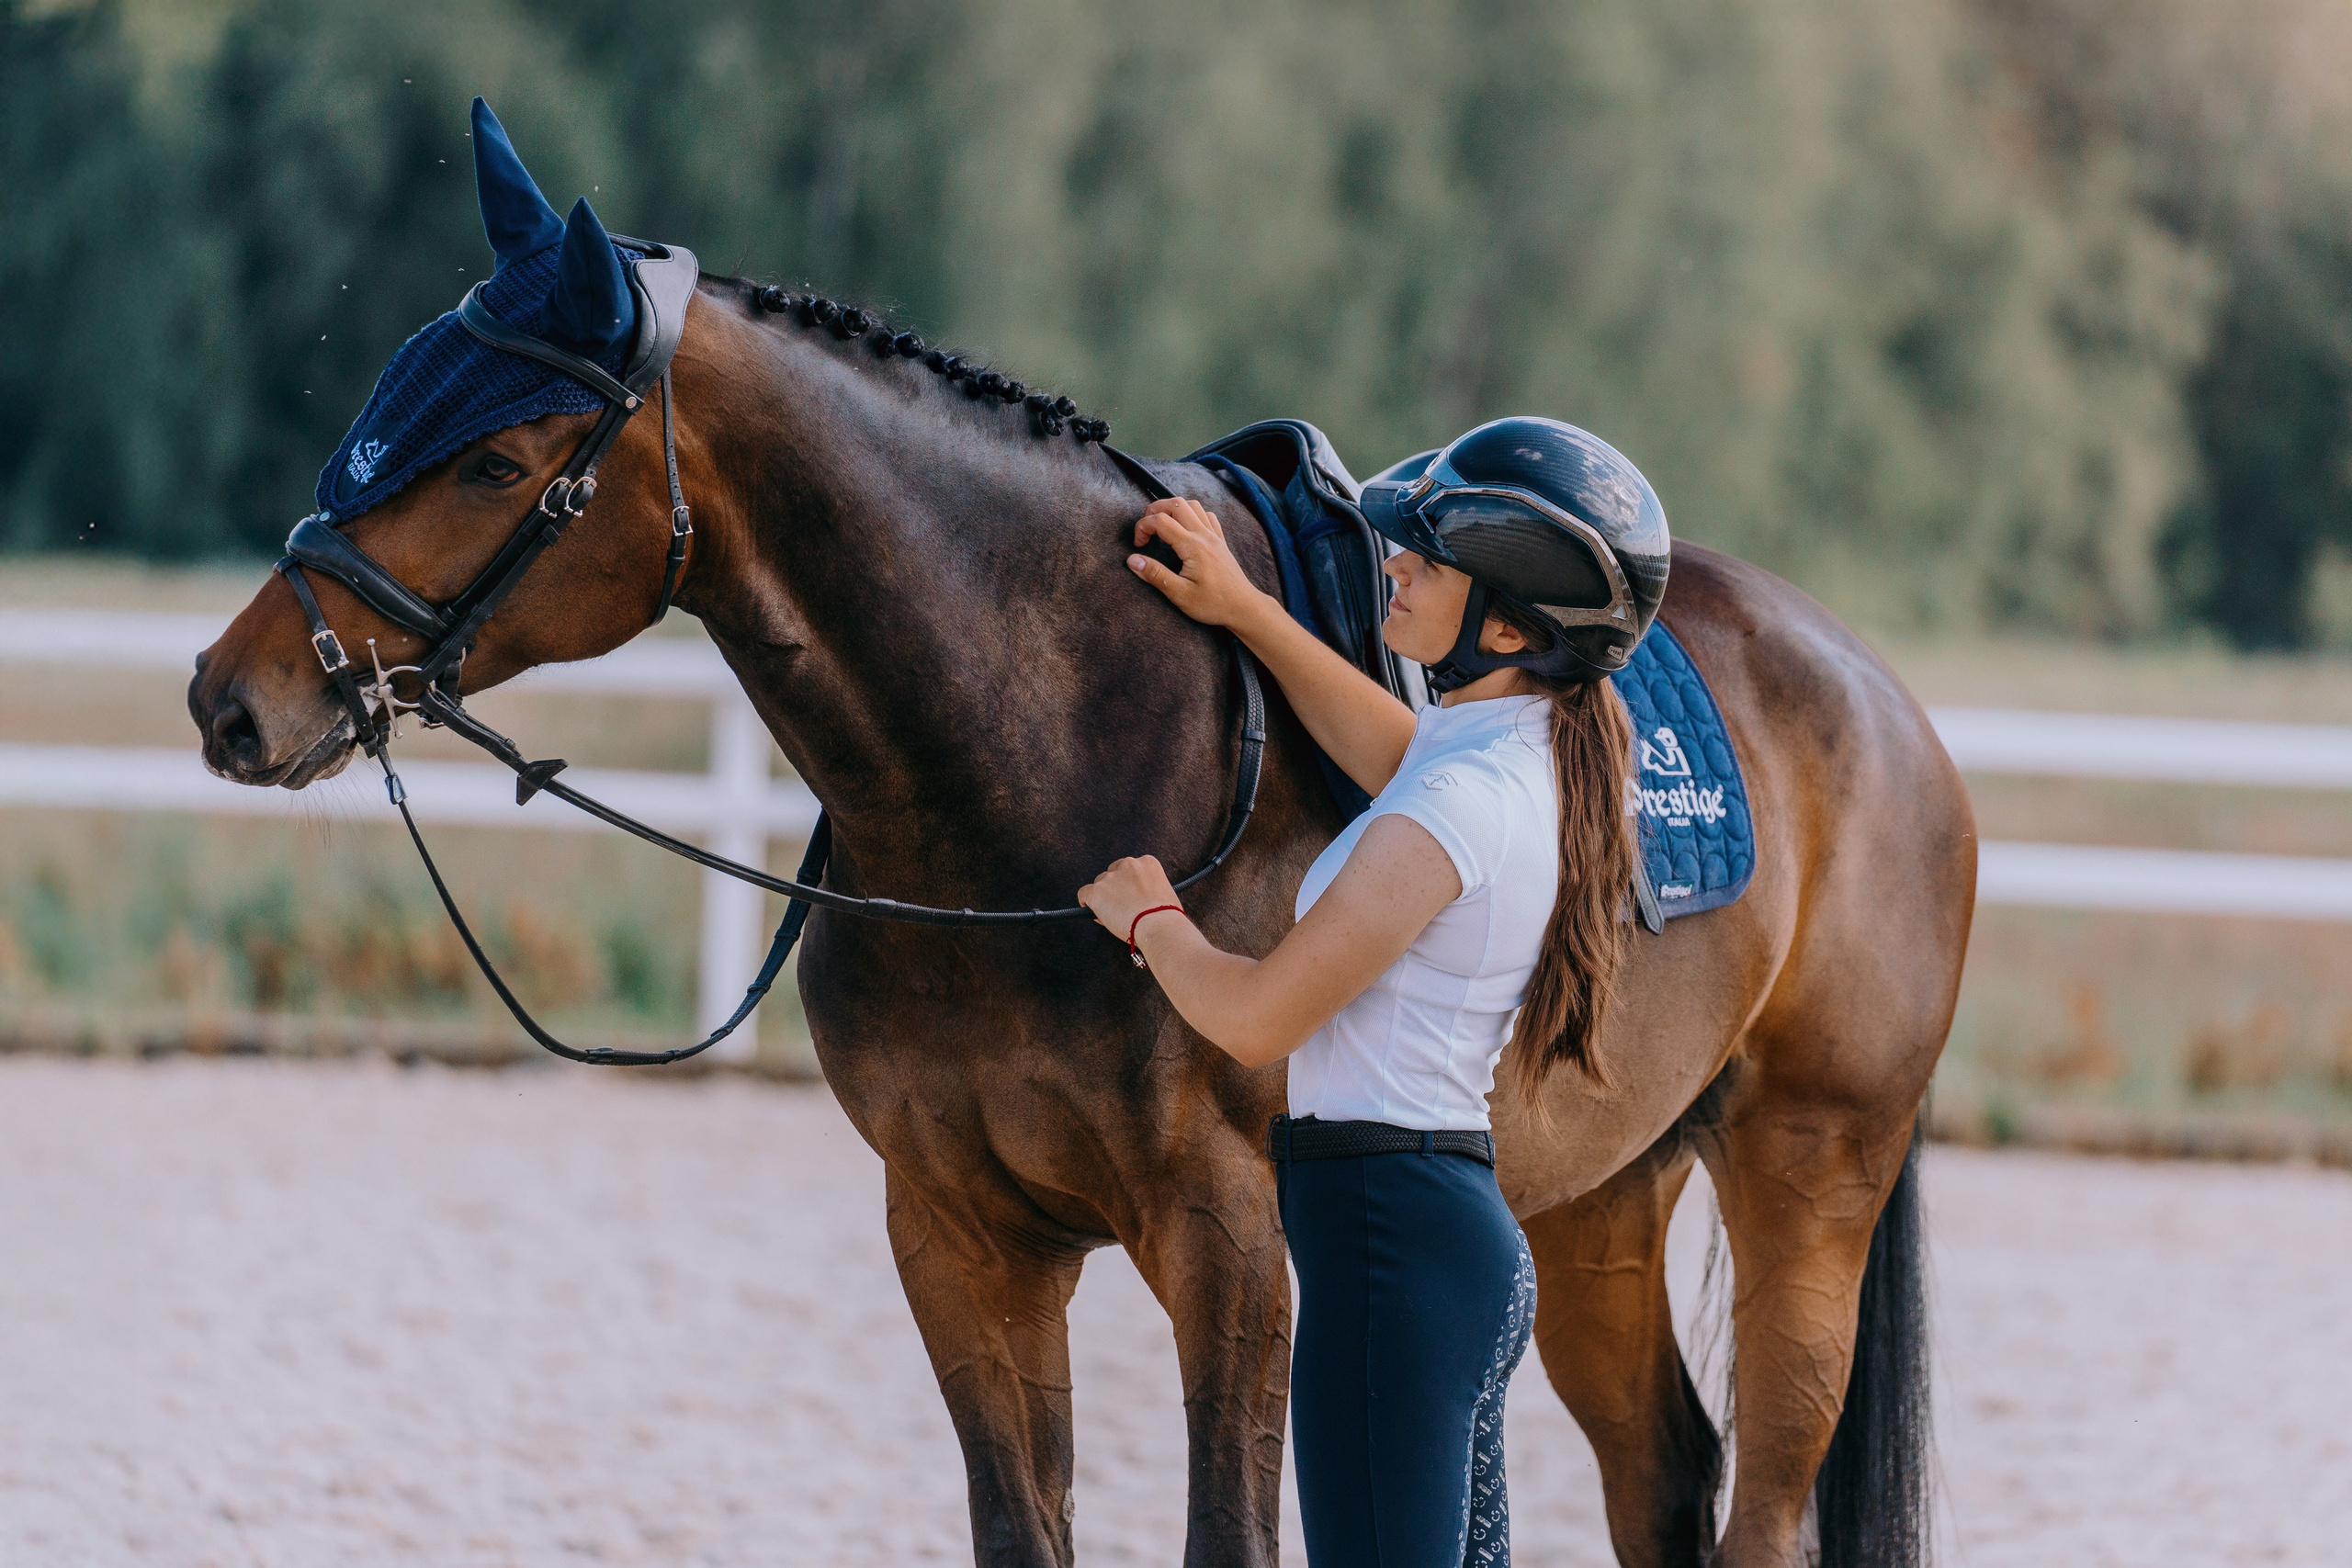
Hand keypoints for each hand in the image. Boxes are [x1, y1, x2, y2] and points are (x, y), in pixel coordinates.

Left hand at [1077, 855, 1182, 944]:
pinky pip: (1084, 894)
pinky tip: (1093, 912)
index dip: (1128, 884)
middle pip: (1113, 873)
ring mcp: (1111, 877)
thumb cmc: (1167, 918)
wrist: (1160, 927)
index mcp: (1148, 862)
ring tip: (1113, 916)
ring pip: (1099, 885)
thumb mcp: (1164, 894)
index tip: (1130, 896)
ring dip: (1103, 898)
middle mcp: (1129, 864)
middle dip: (1114, 889)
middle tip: (1120, 907)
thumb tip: (1131, 902)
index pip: (1130, 869)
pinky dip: (1087, 903)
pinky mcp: (1097, 891)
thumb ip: (1149, 891)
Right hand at [1128, 497, 1270, 630]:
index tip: (1138, 545)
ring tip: (1163, 525)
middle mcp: (1204, 535)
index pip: (1161, 521)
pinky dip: (1192, 514)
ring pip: (1193, 505)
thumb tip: (1132, 560)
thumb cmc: (1213, 604)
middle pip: (1176, 504)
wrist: (1244, 607)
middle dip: (1155, 509)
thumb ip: (1155, 574)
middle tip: (1146, 528)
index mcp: (1192, 546)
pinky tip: (1186, 529)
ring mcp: (1214, 536)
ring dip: (1174, 509)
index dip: (1143, 527)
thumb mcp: (1180, 594)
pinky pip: (1207, 516)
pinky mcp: (1220, 542)